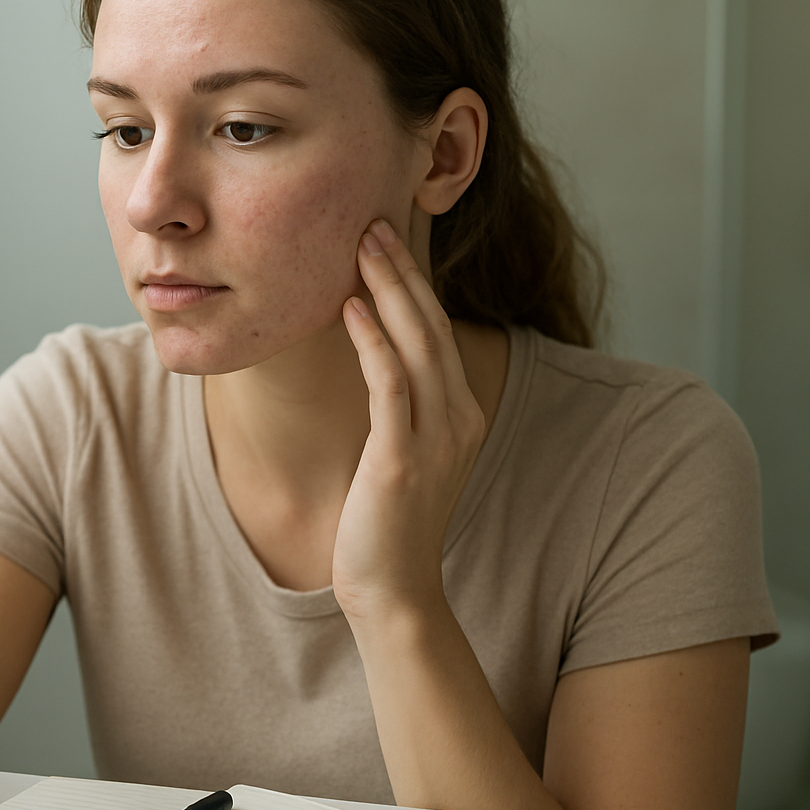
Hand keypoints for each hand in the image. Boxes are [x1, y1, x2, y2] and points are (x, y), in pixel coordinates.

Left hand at [332, 220, 484, 617]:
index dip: (414, 281)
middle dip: (402, 269)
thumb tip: (369, 358)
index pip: (439, 330)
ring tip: (362, 245)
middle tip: (373, 219)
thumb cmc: (387, 522)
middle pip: (432, 324)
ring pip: (415, 343)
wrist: (394, 590)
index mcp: (461, 413)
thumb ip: (398, 407)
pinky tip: (348, 306)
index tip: (386, 239)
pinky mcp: (401, 457)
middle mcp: (458, 417)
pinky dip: (371, 339)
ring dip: (388, 289)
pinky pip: (389, 384)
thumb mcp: (401, 452)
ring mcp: (435, 437)